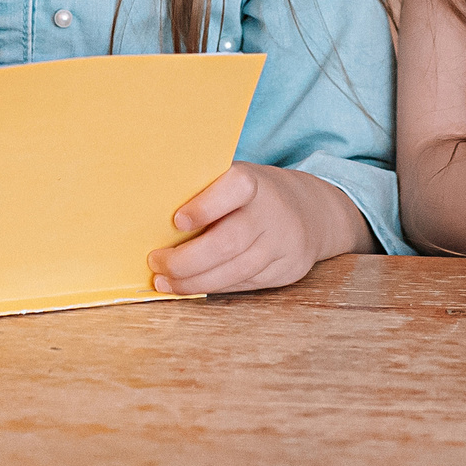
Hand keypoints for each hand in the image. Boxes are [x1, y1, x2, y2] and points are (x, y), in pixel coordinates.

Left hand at [147, 163, 369, 294]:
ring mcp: (284, 243)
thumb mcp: (239, 178)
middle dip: (186, 260)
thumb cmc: (256, 194)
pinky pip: (245, 284)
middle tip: (156, 262)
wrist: (312, 211)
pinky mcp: (287, 269)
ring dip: (194, 281)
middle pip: (229, 242)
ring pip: (235, 271)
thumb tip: (152, 213)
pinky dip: (214, 287)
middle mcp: (274, 212)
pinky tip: (191, 287)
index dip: (206, 205)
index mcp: (257, 182)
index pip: (235, 188)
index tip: (176, 221)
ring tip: (165, 282)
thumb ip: (208, 191)